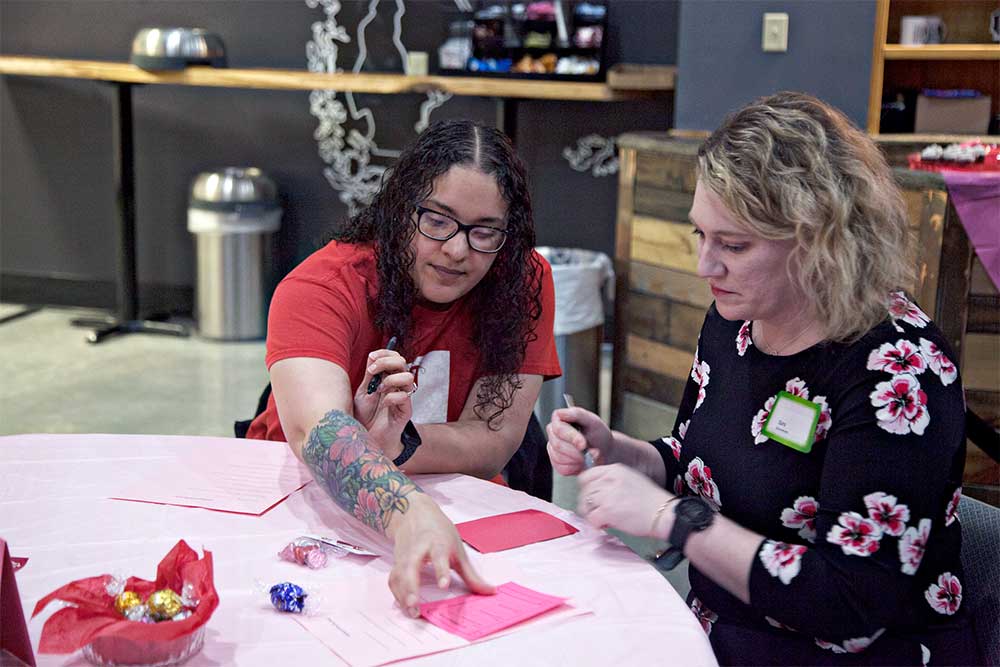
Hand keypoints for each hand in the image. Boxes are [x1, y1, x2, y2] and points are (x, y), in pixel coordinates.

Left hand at [354, 348, 414, 456]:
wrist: (368, 440)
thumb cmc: (366, 417)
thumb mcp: (363, 392)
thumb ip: (369, 376)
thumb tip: (372, 356)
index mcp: (388, 378)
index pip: (394, 357)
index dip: (385, 352)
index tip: (371, 357)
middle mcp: (398, 385)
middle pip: (402, 362)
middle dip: (386, 362)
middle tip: (372, 371)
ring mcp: (403, 397)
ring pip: (408, 377)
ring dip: (391, 379)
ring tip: (379, 389)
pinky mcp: (406, 411)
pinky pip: (404, 397)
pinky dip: (391, 397)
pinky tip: (383, 404)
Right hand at [386, 494, 494, 616]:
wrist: (412, 512)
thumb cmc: (439, 531)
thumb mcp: (458, 549)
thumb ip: (471, 574)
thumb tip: (491, 592)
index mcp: (437, 543)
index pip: (439, 557)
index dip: (441, 571)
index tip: (444, 585)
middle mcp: (418, 549)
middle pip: (411, 566)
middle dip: (411, 586)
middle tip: (415, 604)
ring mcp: (404, 556)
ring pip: (399, 575)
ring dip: (403, 594)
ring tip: (412, 612)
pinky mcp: (396, 562)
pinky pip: (394, 580)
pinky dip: (397, 594)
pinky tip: (404, 607)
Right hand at [545, 407, 612, 475]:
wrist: (604, 450)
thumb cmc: (598, 434)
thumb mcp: (592, 421)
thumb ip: (577, 414)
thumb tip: (560, 413)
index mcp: (560, 419)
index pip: (558, 428)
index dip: (571, 437)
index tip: (583, 444)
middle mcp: (553, 433)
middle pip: (557, 445)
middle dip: (576, 452)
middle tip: (591, 451)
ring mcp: (553, 448)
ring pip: (559, 458)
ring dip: (577, 460)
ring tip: (588, 456)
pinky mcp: (556, 462)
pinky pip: (561, 468)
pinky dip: (575, 468)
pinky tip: (582, 462)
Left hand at [577, 463, 673, 538]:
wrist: (663, 513)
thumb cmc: (651, 501)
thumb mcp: (631, 479)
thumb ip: (612, 481)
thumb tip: (596, 491)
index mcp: (614, 470)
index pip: (586, 476)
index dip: (586, 488)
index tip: (591, 497)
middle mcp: (609, 480)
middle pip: (584, 491)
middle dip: (588, 503)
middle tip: (597, 511)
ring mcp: (607, 495)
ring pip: (585, 505)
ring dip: (591, 514)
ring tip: (602, 518)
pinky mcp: (607, 511)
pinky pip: (591, 518)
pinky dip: (596, 524)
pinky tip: (605, 525)